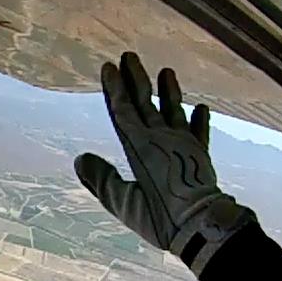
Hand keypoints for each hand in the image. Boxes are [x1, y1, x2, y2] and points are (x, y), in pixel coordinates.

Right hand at [74, 52, 253, 274]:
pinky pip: (200, 132)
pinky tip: (201, 108)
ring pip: (173, 110)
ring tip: (167, 72)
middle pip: (145, 102)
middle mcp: (162, 138)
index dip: (114, 88)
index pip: (123, 111)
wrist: (202, 224)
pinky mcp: (201, 155)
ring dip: (169, 91)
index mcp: (139, 147)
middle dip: (136, 78)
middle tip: (129, 55)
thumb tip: (79, 159)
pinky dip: (200, 120)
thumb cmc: (160, 217)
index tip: (108, 67)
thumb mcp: (122, 202)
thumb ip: (101, 179)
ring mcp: (184, 144)